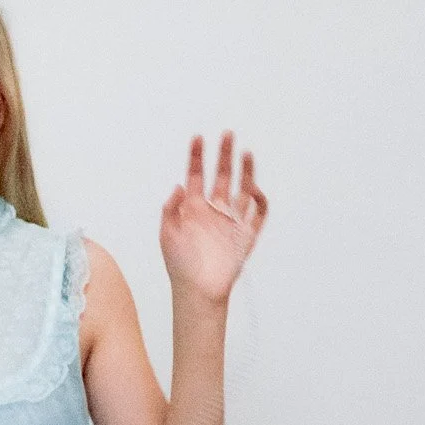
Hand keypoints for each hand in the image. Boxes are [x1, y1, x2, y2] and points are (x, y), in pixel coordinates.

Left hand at [159, 131, 267, 305]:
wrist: (198, 290)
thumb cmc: (179, 265)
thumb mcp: (167, 235)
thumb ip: (170, 209)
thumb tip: (178, 185)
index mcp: (192, 208)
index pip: (195, 175)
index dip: (196, 157)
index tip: (198, 138)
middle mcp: (213, 210)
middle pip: (221, 176)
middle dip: (224, 155)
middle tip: (227, 135)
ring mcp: (231, 220)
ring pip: (242, 188)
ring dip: (245, 171)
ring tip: (245, 152)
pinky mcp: (247, 233)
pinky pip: (258, 211)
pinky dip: (258, 198)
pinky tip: (251, 188)